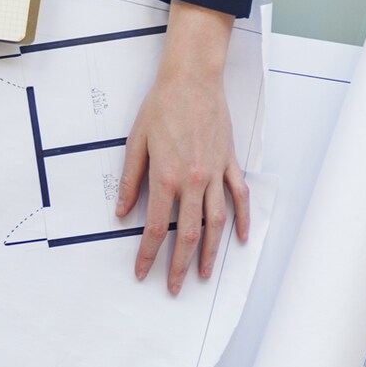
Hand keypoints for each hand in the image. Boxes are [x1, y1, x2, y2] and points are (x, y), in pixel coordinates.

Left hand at [119, 1, 249, 294]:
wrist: (192, 79)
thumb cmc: (162, 106)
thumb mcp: (135, 142)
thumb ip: (131, 181)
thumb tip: (122, 212)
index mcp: (166, 177)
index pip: (155, 228)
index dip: (148, 254)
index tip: (142, 272)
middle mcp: (193, 181)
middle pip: (189, 234)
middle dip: (181, 265)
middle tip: (175, 287)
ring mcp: (214, 173)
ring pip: (217, 223)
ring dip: (212, 252)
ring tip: (205, 275)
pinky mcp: (229, 163)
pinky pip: (239, 197)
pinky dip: (243, 219)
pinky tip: (241, 239)